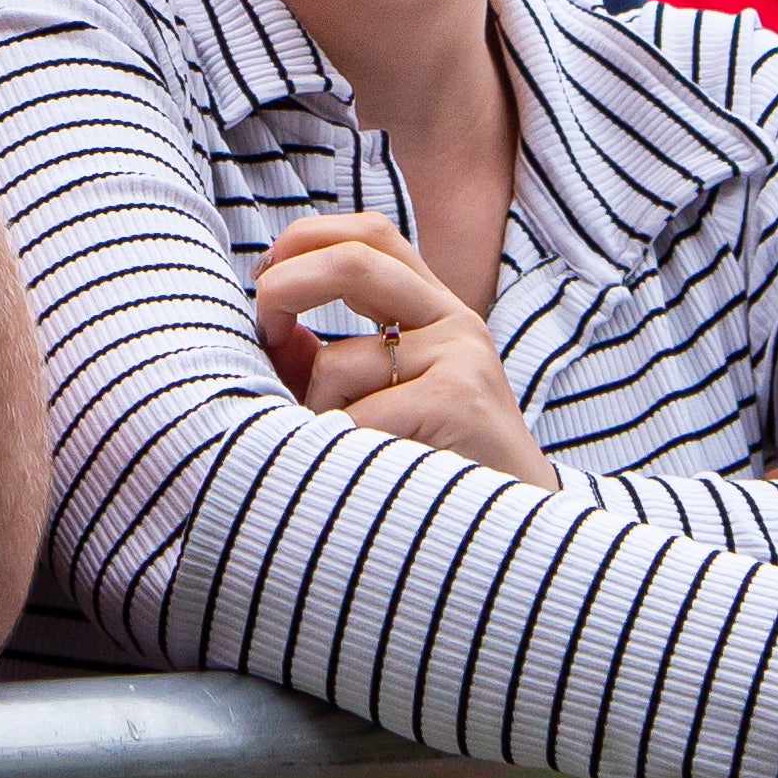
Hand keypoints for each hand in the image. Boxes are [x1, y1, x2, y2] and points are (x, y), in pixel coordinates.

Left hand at [253, 214, 551, 488]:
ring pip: (337, 364)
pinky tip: (366, 479)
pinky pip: (355, 419)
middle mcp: (453, 323)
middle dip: (285, 287)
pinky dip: (338, 453)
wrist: (516, 543)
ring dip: (313, 419)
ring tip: (344, 461)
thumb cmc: (434, 473)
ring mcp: (460, 357)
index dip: (306, 241)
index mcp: (434, 313)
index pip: (370, 234)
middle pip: (355, 258)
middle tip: (261, 329)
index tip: (263, 278)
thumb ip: (324, 365)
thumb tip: (273, 333)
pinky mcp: (456, 399)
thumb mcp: (375, 405)